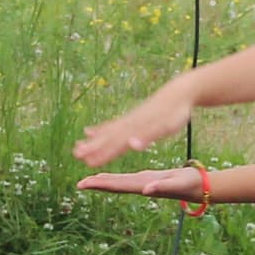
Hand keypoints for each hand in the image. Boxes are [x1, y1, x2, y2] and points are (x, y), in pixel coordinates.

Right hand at [76, 82, 197, 168]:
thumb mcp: (166, 127)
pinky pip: (112, 124)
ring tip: (76, 146)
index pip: (116, 145)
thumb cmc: (175, 112)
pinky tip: (89, 131)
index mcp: (136, 130)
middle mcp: (129, 124)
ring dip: (92, 140)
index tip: (88, 163)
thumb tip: (132, 145)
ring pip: (107, 132)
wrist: (179, 92)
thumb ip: (147, 137)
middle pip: (108, 138)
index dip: (102, 154)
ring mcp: (129, 119)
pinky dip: (100, 129)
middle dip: (92, 147)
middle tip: (75, 154)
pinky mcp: (131, 117)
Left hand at [76, 164, 201, 201]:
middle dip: (97, 184)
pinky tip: (109, 176)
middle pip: (115, 186)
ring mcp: (144, 183)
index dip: (100, 185)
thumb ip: (161, 187)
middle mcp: (141, 186)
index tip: (84, 183)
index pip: (118, 186)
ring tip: (89, 180)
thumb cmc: (191, 183)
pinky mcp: (148, 178)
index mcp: (144, 186)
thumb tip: (145, 191)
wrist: (201, 186)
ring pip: (120, 183)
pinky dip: (115, 177)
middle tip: (79, 184)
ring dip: (104, 182)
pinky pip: (127, 179)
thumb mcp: (176, 182)